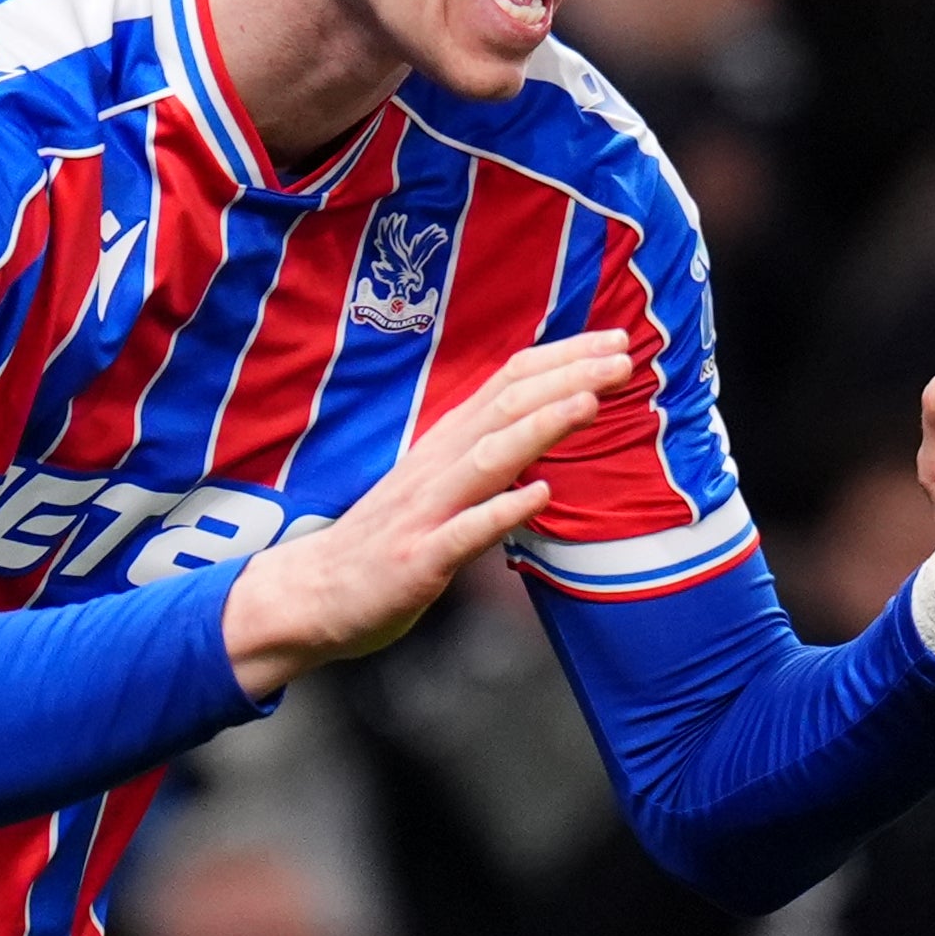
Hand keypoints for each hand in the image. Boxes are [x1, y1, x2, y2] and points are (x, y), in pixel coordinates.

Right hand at [221, 334, 627, 694]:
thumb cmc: (386, 538)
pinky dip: (501, 511)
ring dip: (541, 427)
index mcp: (446, 445)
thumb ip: (484, 449)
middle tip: (623, 356)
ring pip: (487, 458)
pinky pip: (463, 533)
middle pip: (506, 408)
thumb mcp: (439, 482)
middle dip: (568, 378)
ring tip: (590, 402)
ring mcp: (426, 511)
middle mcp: (437, 466)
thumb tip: (543, 418)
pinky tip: (538, 495)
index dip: (562, 360)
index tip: (613, 341)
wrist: (312, 594)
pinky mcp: (417, 559)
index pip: (509, 385)